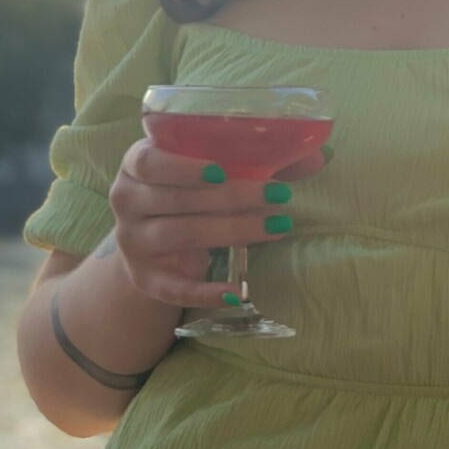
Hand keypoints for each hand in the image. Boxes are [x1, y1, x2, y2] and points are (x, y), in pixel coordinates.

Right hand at [108, 141, 328, 307]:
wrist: (150, 242)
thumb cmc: (189, 193)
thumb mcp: (213, 172)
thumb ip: (260, 160)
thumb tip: (321, 154)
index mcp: (137, 163)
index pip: (150, 162)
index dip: (185, 168)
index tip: (223, 171)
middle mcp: (127, 200)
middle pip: (177, 200)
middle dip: (232, 198)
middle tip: (279, 197)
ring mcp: (133, 242)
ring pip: (181, 236)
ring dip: (232, 232)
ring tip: (277, 227)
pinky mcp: (145, 278)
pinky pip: (173, 289)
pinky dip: (205, 292)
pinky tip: (236, 293)